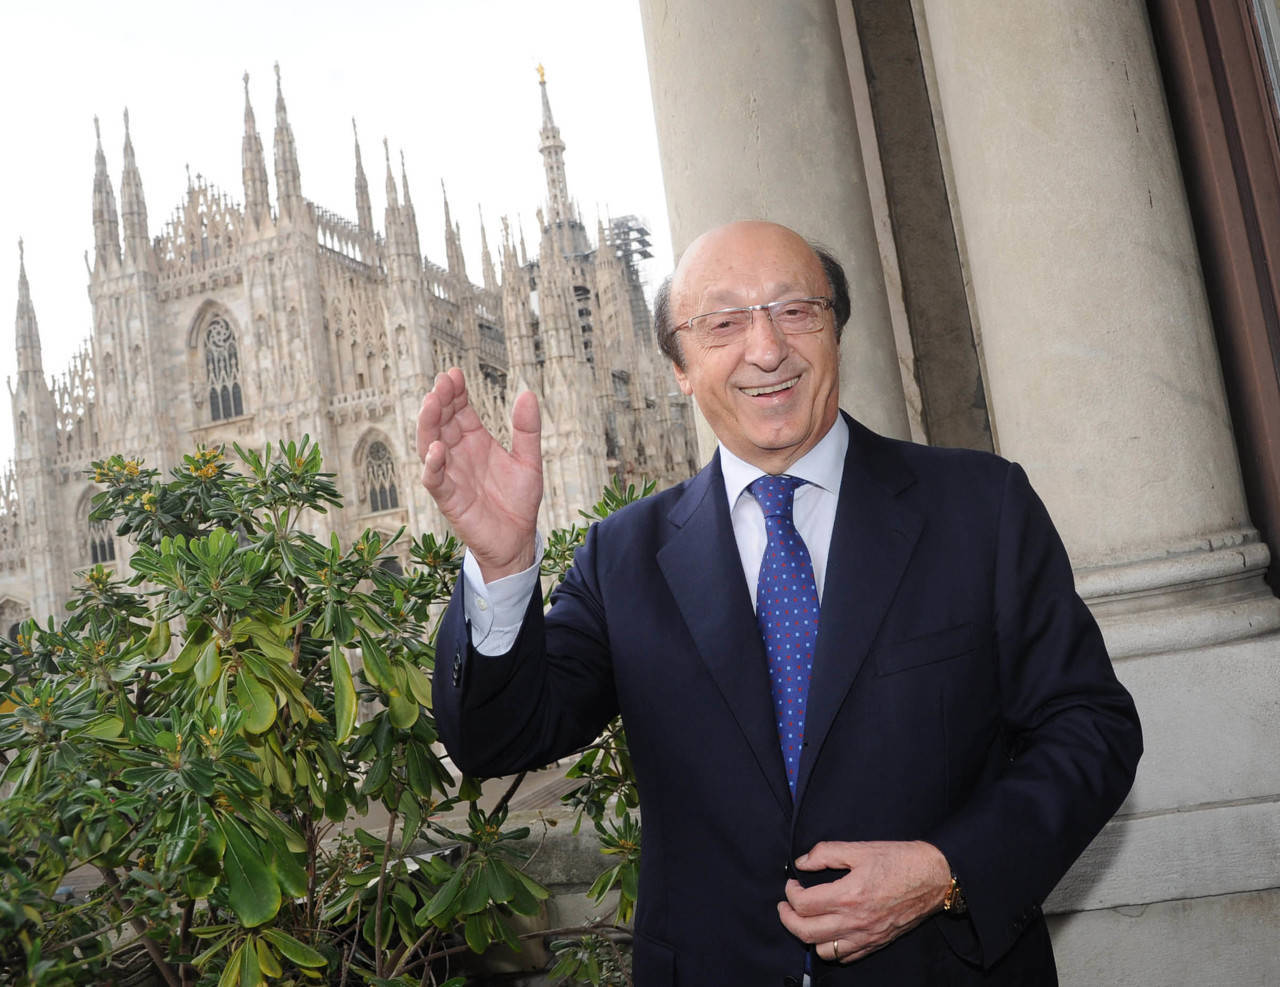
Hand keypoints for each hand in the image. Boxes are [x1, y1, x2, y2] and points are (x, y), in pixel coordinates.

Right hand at [416, 368, 542, 579]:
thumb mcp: (529, 460)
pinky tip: (437, 449)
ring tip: (431, 404)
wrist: (518, 540)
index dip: (455, 392)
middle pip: (442, 422)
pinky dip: (432, 465)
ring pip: (430, 445)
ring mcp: (451, 475)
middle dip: (440, 401)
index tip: (454, 373)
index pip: (460, 410)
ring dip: (429, 425)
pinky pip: (434, 480)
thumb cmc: (520, 501)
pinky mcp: (449, 499)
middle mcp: (459, 454)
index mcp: (476, 441)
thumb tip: (527, 393)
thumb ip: (527, 430)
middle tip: (442, 383)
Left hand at [777, 840, 950, 963]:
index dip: (790, 893)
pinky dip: (831, 948)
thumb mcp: (860, 848)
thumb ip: (826, 853)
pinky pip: (845, 957)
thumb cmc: (899, 860)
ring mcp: (865, 936)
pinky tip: (829, 931)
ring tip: (807, 918)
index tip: (792, 883)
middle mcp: (854, 921)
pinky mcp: (876, 943)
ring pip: (822, 950)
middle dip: (787, 918)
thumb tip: (802, 862)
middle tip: (785, 905)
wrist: (933, 878)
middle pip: (805, 932)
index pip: (803, 904)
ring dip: (808, 935)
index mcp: (848, 895)